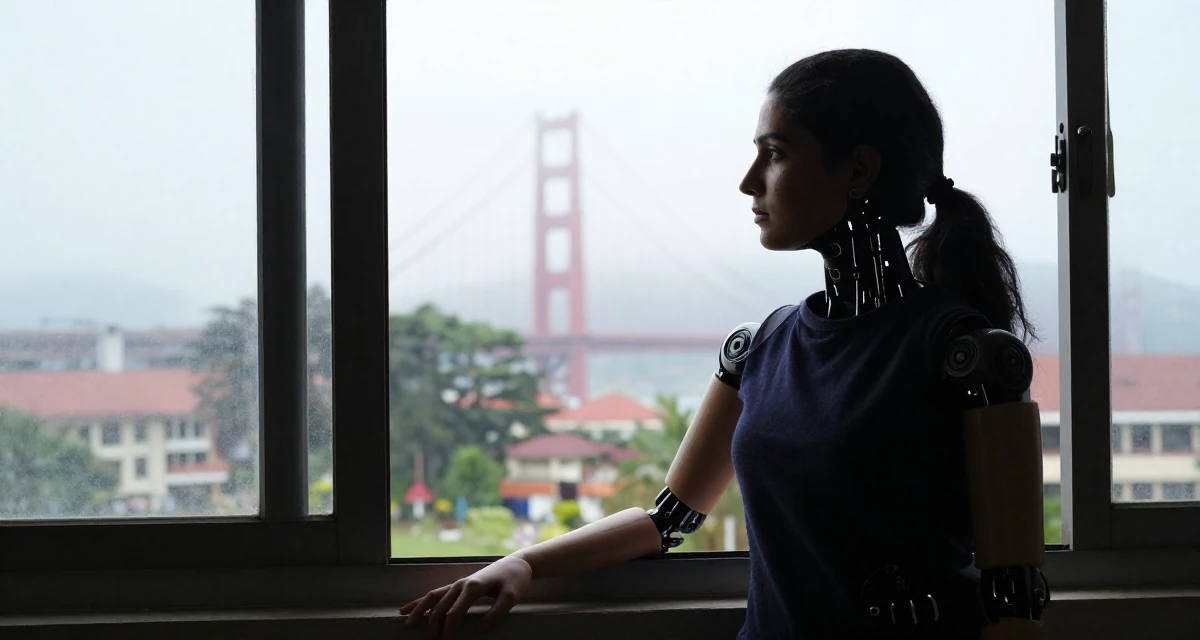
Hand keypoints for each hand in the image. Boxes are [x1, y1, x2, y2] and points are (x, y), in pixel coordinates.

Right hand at [399, 555, 532, 638]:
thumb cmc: (515, 579)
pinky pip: (436, 594)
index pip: (455, 611)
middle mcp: (462, 584)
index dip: (448, 628)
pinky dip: (421, 601)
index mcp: (473, 587)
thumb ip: (497, 613)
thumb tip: (482, 630)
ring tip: (407, 624)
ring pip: (432, 597)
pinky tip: (409, 608)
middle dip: (432, 625)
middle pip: (440, 606)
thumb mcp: (512, 596)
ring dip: (419, 611)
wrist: (517, 563)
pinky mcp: (458, 586)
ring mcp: (458, 584)